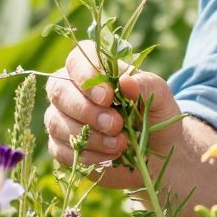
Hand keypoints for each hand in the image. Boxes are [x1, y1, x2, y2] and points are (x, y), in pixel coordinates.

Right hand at [44, 39, 179, 190]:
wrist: (158, 154)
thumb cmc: (155, 116)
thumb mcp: (160, 97)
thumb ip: (146, 85)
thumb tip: (125, 81)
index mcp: (95, 68)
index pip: (76, 60)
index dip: (86, 76)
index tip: (107, 96)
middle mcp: (72, 90)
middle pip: (59, 90)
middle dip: (86, 110)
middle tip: (116, 124)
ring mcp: (63, 118)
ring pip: (56, 122)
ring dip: (89, 136)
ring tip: (120, 144)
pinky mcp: (62, 147)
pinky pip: (61, 150)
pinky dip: (88, 155)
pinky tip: (111, 156)